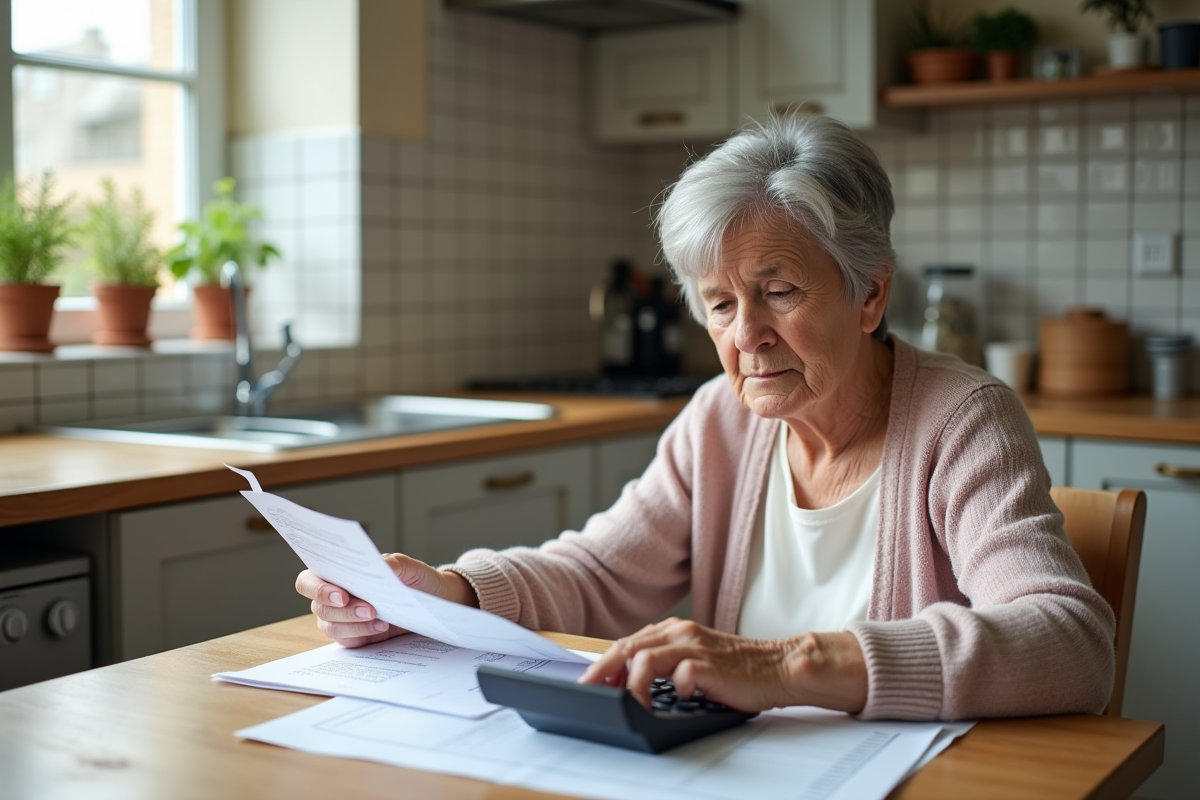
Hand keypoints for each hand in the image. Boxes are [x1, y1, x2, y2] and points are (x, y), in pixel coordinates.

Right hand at [295, 553, 478, 647]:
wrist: (432, 601)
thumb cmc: (415, 579)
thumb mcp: (410, 567)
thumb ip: (395, 564)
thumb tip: (382, 566)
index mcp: (338, 572)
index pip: (310, 580)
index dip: (318, 588)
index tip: (342, 594)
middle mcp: (333, 595)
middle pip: (318, 606)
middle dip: (342, 610)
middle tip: (369, 609)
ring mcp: (340, 618)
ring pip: (330, 626)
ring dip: (353, 624)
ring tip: (380, 620)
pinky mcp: (353, 635)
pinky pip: (346, 640)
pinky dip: (361, 635)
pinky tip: (381, 628)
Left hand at [579, 618, 867, 714]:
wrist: (778, 667)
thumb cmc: (737, 669)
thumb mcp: (695, 660)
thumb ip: (666, 664)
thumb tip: (629, 683)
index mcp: (675, 630)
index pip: (628, 643)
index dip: (604, 663)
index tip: (589, 683)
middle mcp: (681, 633)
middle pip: (628, 647)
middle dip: (604, 671)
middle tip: (590, 692)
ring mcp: (695, 647)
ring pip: (646, 658)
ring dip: (632, 685)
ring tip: (630, 705)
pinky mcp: (710, 665)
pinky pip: (680, 674)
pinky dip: (670, 688)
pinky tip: (673, 701)